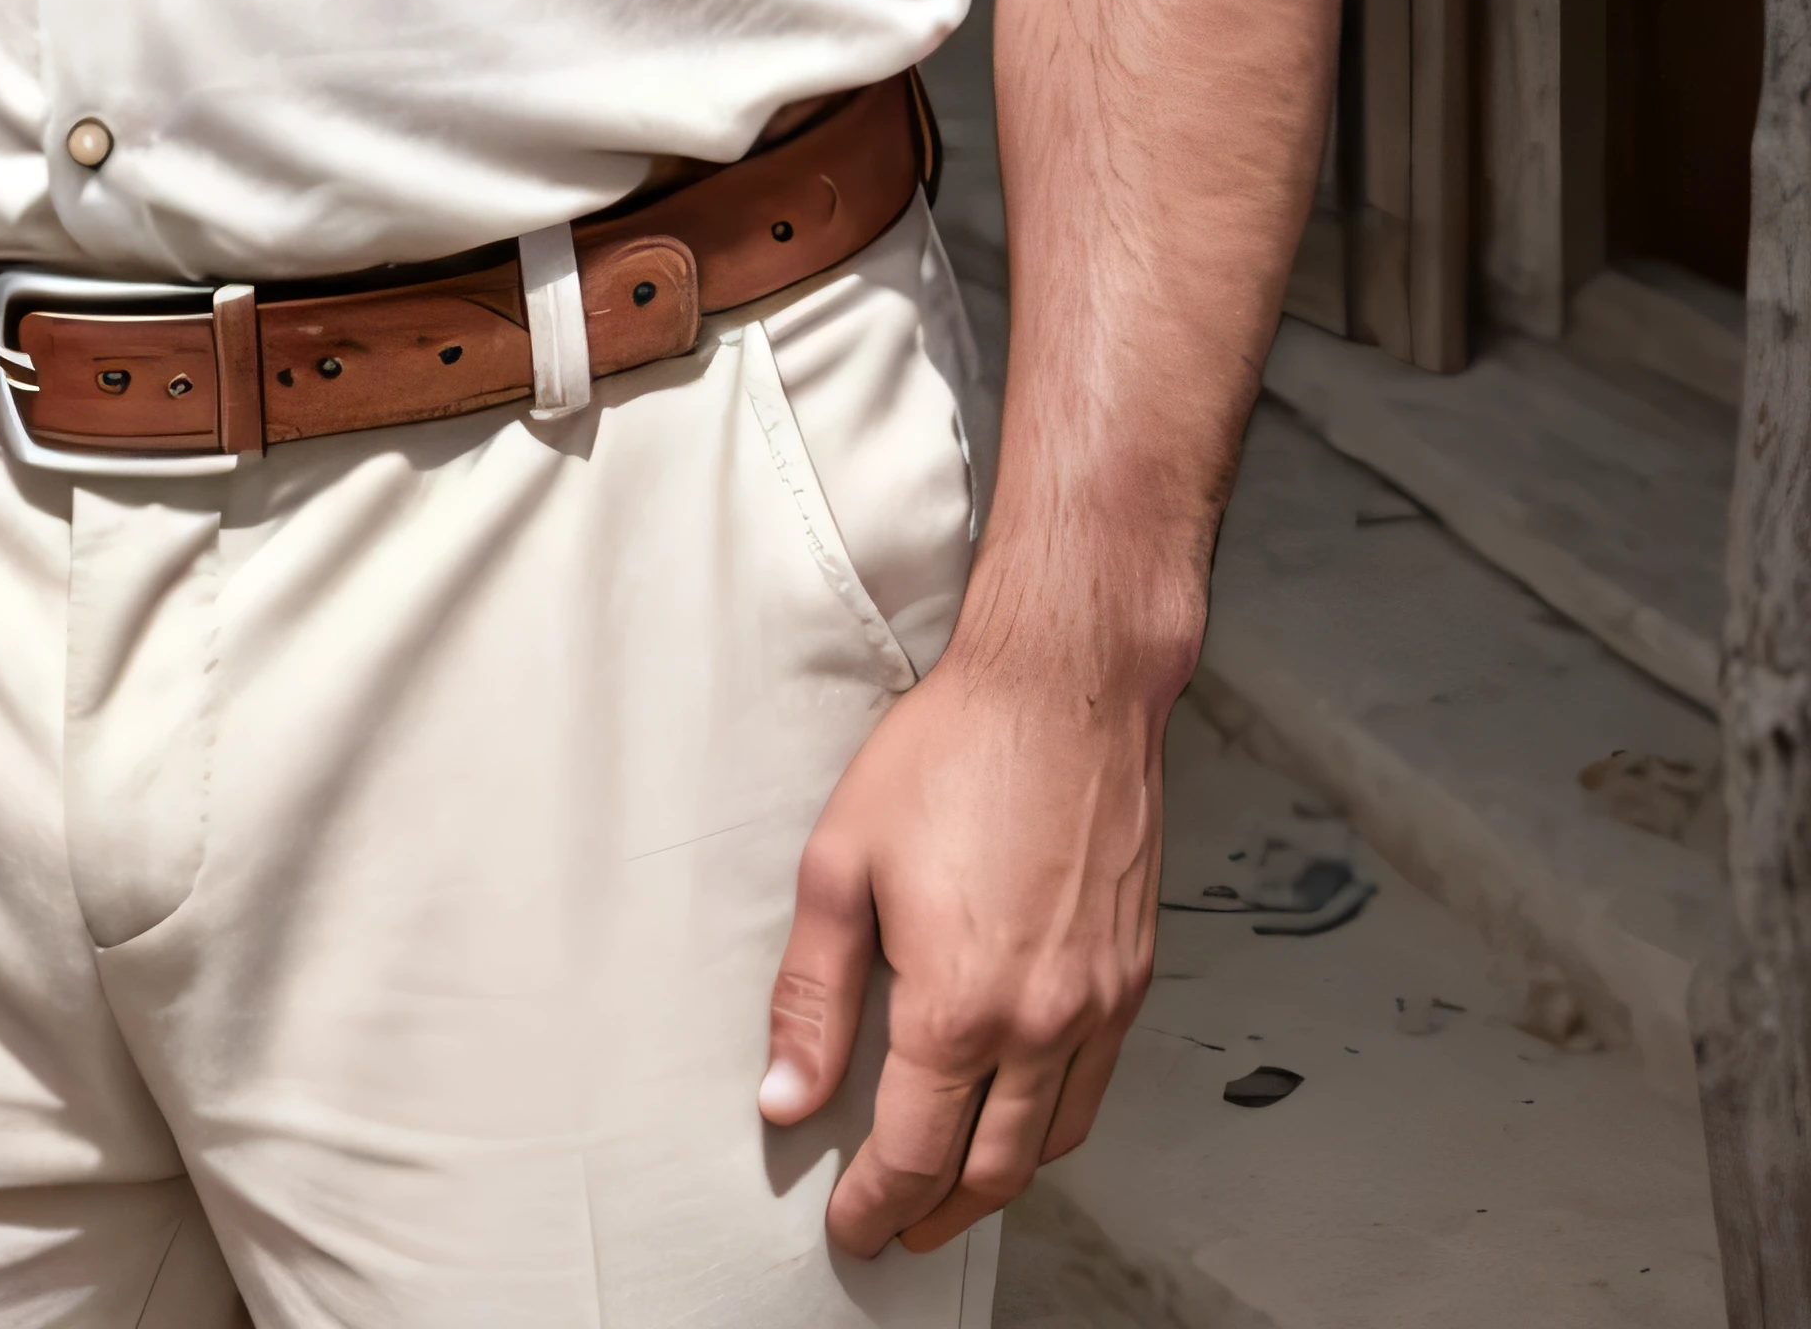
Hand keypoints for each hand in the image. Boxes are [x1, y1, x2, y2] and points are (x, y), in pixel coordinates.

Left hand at [757, 634, 1170, 1253]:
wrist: (1063, 688)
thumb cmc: (954, 753)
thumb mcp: (841, 865)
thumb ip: (811, 998)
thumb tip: (786, 1095)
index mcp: (961, 1005)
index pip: (913, 1154)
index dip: (874, 1205)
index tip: (850, 1226)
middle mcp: (1042, 1022)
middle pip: (989, 1169)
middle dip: (934, 1215)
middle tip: (893, 1229)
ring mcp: (1098, 1004)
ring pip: (1053, 1141)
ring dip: (999, 1182)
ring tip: (951, 1192)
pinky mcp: (1131, 976)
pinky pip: (1097, 1087)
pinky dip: (1056, 1125)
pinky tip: (1023, 1113)